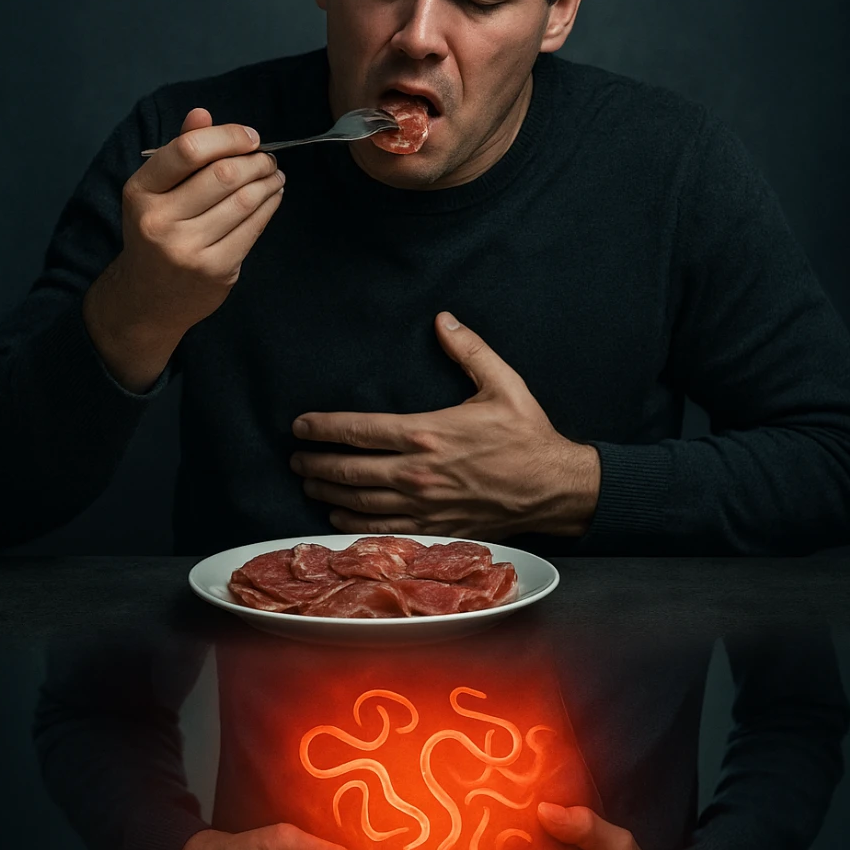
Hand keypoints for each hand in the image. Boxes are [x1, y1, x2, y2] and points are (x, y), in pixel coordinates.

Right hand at [83, 107, 284, 390]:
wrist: (147, 300)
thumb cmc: (155, 234)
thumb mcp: (154, 192)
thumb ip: (178, 152)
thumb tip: (203, 113)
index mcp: (140, 192)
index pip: (187, 150)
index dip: (227, 137)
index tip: (250, 137)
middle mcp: (159, 220)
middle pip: (222, 175)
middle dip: (255, 160)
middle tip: (268, 157)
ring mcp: (187, 249)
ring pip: (243, 201)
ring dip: (268, 182)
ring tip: (274, 174)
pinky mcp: (214, 270)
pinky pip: (252, 229)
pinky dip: (269, 207)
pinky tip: (273, 196)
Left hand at [290, 313, 599, 537]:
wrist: (554, 488)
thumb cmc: (528, 436)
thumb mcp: (503, 384)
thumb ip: (469, 350)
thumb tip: (443, 320)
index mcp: (428, 433)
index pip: (360, 430)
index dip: (324, 427)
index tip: (300, 425)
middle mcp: (418, 472)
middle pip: (349, 470)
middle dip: (315, 463)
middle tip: (295, 457)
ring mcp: (424, 505)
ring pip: (358, 502)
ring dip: (327, 492)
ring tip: (308, 483)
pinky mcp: (434, 527)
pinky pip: (382, 529)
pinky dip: (352, 523)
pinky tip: (337, 515)